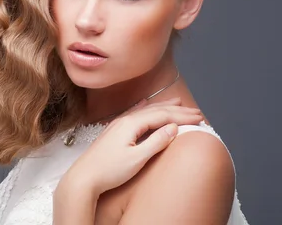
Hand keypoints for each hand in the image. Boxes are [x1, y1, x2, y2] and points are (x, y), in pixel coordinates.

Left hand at [58, 97, 203, 195]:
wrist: (83, 179)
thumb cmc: (108, 171)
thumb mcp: (137, 159)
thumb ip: (156, 142)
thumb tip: (173, 128)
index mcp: (131, 124)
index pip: (162, 116)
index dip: (182, 116)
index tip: (198, 117)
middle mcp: (125, 120)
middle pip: (156, 110)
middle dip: (177, 110)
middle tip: (196, 111)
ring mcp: (118, 125)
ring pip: (146, 110)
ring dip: (163, 106)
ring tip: (177, 102)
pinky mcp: (114, 132)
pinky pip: (134, 113)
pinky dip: (145, 107)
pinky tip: (145, 103)